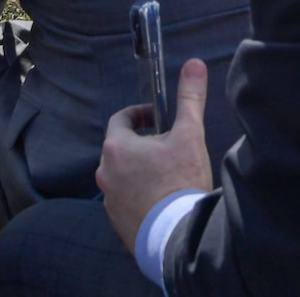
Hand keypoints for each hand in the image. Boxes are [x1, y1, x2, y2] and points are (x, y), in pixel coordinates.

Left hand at [97, 58, 212, 252]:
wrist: (175, 235)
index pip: (122, 119)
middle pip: (122, 148)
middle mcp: (105, 172)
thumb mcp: (189, 134)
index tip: (158, 118)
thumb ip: (189, 98)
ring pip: (123, 175)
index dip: (141, 114)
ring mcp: (109, 199)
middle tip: (169, 147)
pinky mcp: (116, 221)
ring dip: (140, 170)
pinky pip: (126, 199)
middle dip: (143, 144)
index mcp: (116, 147)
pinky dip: (140, 194)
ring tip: (168, 175)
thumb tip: (194, 64)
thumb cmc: (179, 181)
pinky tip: (162, 199)